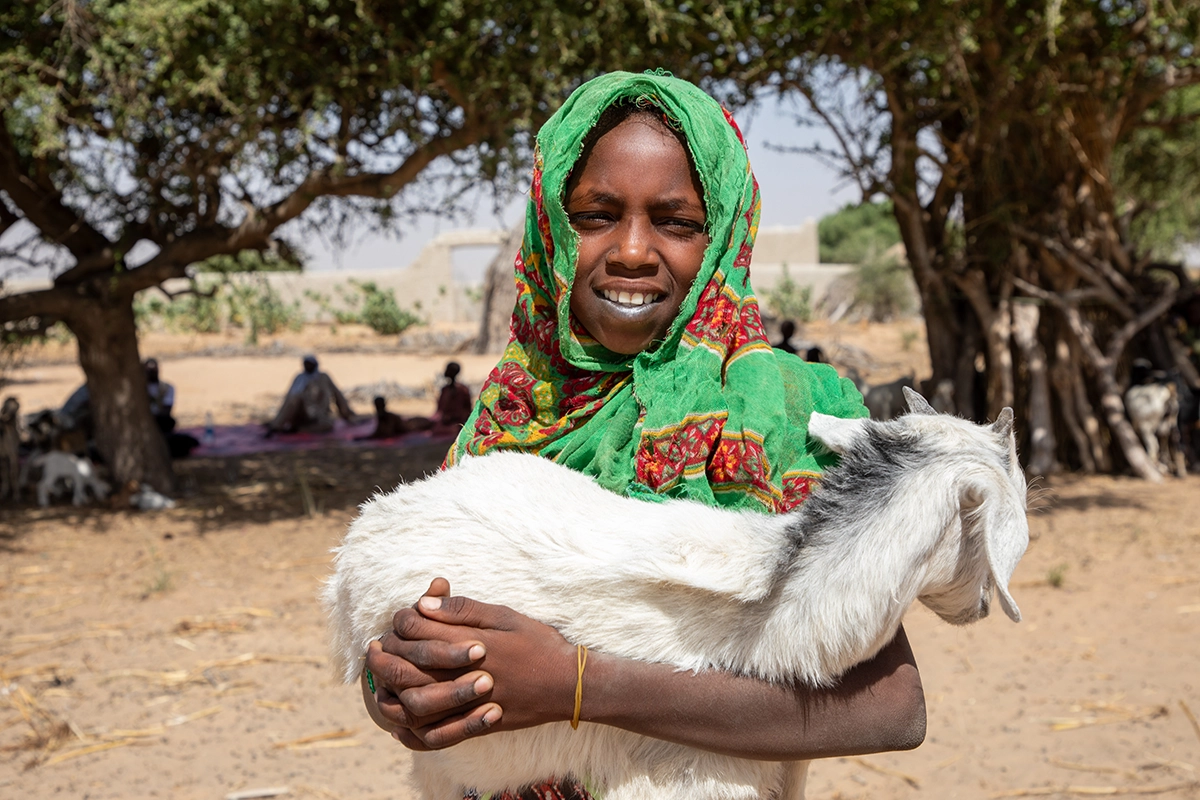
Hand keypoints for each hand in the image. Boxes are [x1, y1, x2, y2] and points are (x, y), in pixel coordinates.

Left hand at [364, 578, 575, 749]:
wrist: (569, 685)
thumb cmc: (539, 644)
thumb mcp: (505, 616)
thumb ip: (464, 610)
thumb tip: (425, 603)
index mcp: (469, 644)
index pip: (419, 631)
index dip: (402, 621)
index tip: (399, 617)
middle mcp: (463, 676)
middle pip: (408, 669)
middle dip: (385, 656)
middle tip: (375, 647)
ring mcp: (469, 705)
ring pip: (414, 706)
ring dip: (391, 693)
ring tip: (380, 681)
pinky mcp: (475, 726)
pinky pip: (435, 737)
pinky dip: (412, 734)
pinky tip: (400, 725)